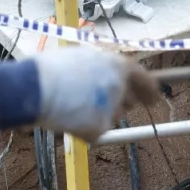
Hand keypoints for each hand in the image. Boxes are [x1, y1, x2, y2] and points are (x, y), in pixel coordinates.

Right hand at [31, 48, 159, 142]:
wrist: (34, 89)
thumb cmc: (50, 69)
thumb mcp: (81, 58)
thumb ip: (102, 68)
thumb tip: (110, 76)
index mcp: (117, 64)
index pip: (144, 79)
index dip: (151, 90)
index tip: (155, 98)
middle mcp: (120, 86)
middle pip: (129, 100)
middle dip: (119, 103)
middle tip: (96, 101)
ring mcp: (111, 108)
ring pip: (112, 116)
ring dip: (98, 114)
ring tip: (71, 104)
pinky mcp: (100, 128)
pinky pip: (95, 132)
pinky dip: (82, 129)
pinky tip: (66, 117)